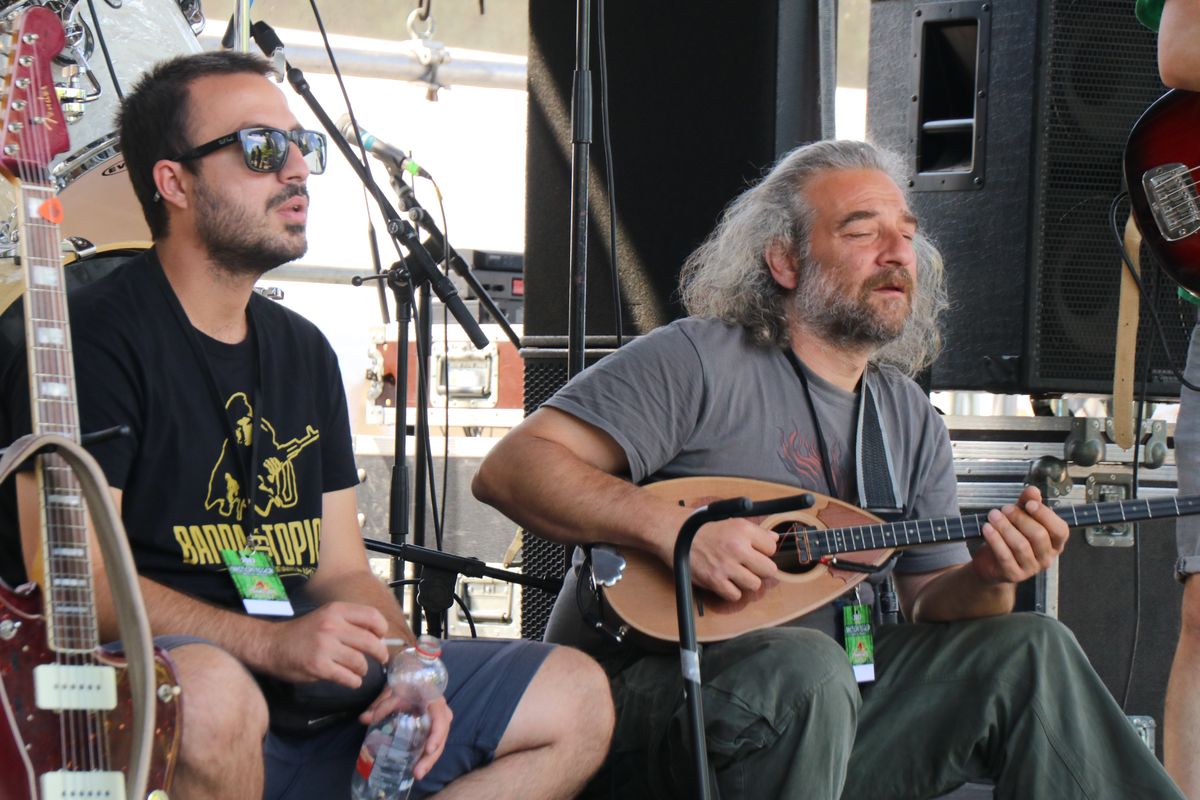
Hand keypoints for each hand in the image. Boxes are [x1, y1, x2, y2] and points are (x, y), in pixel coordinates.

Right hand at [265, 601, 388, 685]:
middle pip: (370, 641)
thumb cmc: (303, 632)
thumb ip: (349, 623)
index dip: (381, 629)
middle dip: (380, 653)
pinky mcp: (319, 666)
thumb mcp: (326, 617)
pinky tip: (350, 680)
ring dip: (363, 670)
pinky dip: (353, 681)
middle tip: (381, 659)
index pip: (372, 616)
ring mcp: (325, 647)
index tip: (381, 637)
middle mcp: (332, 626)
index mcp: (336, 610)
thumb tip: (379, 637)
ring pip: (360, 662)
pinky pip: (347, 677)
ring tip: (358, 670)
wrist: (272, 645)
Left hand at [359, 690, 451, 781]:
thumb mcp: (394, 692)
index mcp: (435, 701)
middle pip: (441, 737)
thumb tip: (364, 719)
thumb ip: (382, 705)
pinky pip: (432, 744)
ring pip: (438, 743)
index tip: (428, 749)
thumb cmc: (406, 683)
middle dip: (431, 757)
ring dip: (428, 760)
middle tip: (418, 772)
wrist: (412, 677)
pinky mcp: (432, 730)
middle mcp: (441, 713)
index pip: (441, 719)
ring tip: (416, 774)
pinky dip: (425, 756)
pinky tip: (415, 768)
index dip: (437, 735)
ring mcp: (437, 723)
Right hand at [667, 518, 778, 601]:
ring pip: (754, 585)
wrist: (676, 533)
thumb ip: (755, 531)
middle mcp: (737, 547)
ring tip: (736, 574)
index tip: (755, 552)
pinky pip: (736, 595)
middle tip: (749, 566)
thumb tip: (774, 539)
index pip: (772, 548)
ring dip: (747, 582)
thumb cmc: (703, 527)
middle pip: (769, 569)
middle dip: (760, 569)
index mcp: (743, 530)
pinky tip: (726, 582)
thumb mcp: (732, 522)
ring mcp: (726, 566)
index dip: (764, 551)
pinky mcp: (714, 580)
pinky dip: (732, 592)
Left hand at [971, 486, 1068, 584]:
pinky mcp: (1013, 574)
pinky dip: (995, 540)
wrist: (991, 563)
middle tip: (1006, 509)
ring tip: (993, 515)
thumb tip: (1033, 490)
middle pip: (1039, 535)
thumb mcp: (1020, 518)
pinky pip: (1005, 556)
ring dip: (1005, 527)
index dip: (1045, 515)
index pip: (1061, 530)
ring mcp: (1031, 568)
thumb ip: (1027, 503)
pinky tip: (987, 528)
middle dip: (1020, 518)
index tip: (1029, 504)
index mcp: (1054, 543)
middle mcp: (1046, 557)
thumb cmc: (1010, 538)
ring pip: (1021, 545)